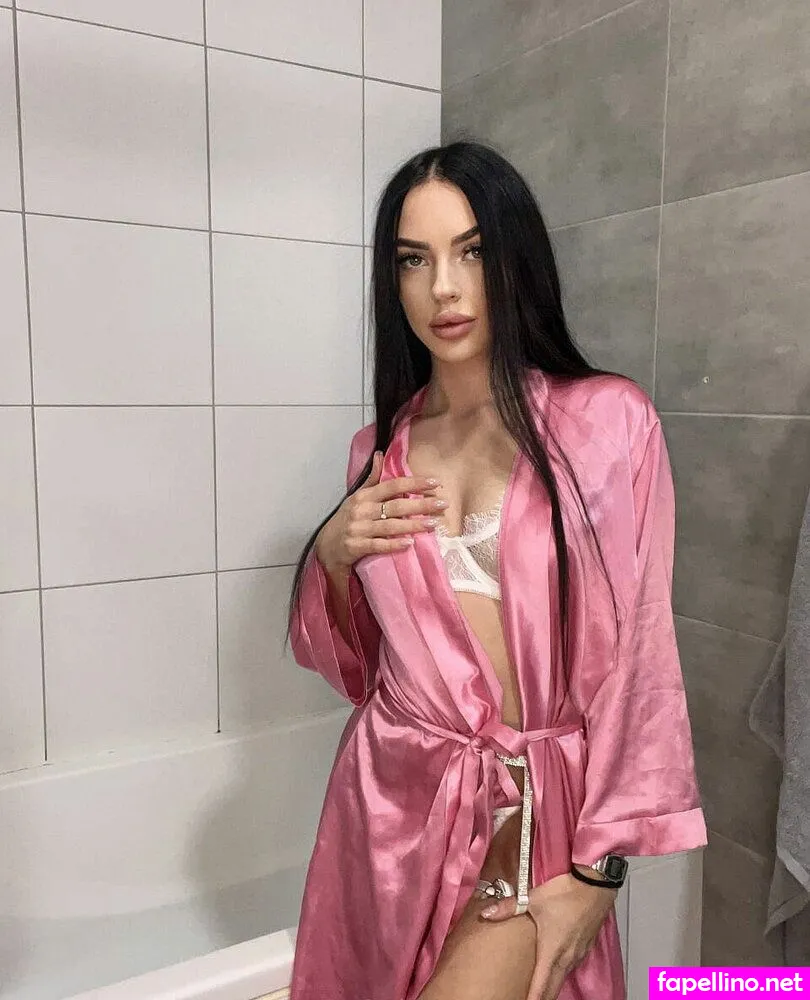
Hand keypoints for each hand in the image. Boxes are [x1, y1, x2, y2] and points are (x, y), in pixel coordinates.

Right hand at [315, 450, 445, 571]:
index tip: (435, 482)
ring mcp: (359, 529)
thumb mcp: (356, 497)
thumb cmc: (346, 519)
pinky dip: (394, 544)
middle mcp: (362, 510)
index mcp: (364, 496)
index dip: (414, 483)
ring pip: (390, 526)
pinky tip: (410, 543)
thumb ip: (371, 479)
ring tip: (433, 523)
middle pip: (396, 505)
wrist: (326, 546)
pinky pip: (379, 545)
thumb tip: (379, 454)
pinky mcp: (357, 547)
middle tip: (442, 504)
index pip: (392, 486)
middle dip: (421, 504)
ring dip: (413, 525)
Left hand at [480, 871, 616, 999]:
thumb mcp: (534, 899)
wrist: (595, 885)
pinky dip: (560, 973)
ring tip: (538, 990)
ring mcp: (578, 954)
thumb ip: (509, 908)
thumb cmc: (565, 893)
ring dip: (550, 986)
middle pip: (552, 989)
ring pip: (562, 978)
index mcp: (551, 952)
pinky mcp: (585, 947)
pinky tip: (554, 968)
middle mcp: (566, 959)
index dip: (530, 999)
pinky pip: (570, 967)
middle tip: (526, 998)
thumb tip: (486, 913)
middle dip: (540, 997)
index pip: (540, 988)